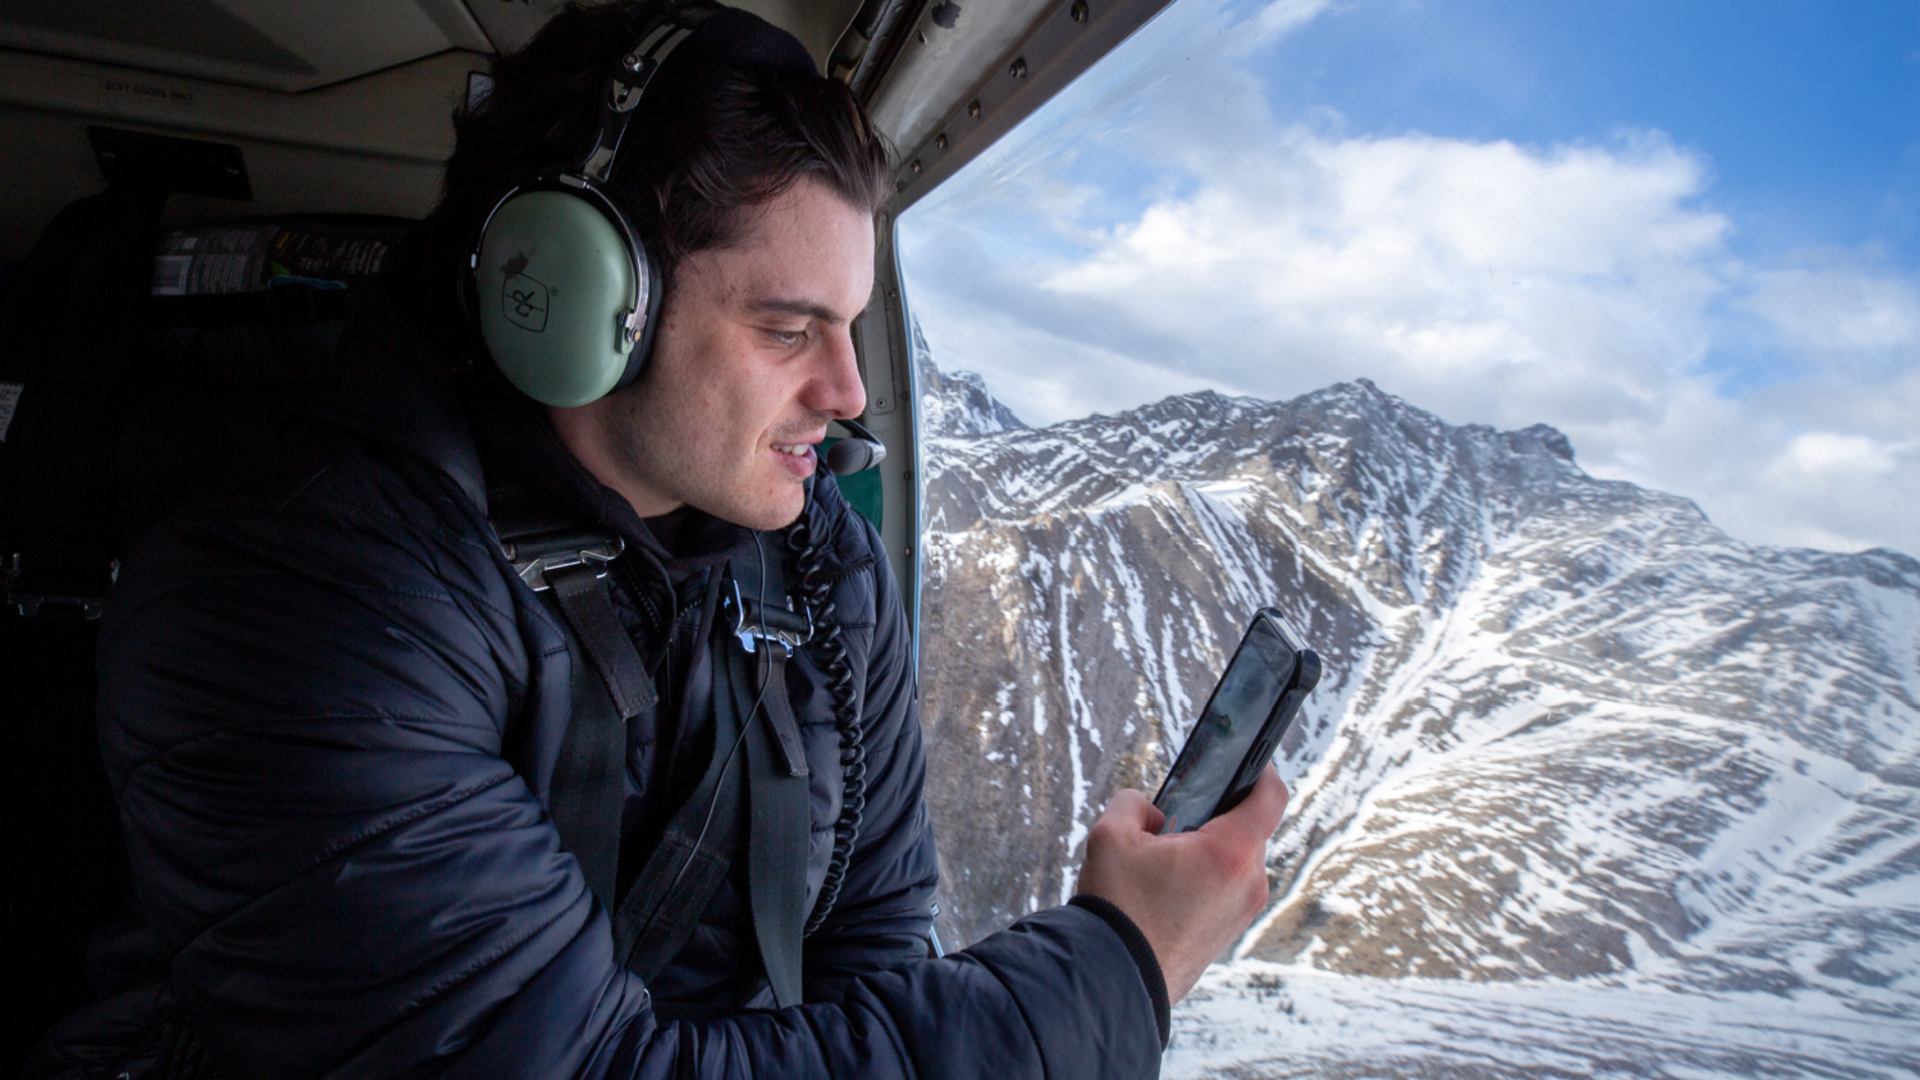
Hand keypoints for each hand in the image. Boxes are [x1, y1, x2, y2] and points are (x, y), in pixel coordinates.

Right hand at [1076, 768, 1288, 1003]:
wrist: (1115, 980)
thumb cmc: (1118, 910)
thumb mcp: (1111, 835)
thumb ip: (1134, 804)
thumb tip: (1152, 811)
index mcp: (1230, 853)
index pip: (1270, 797)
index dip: (1261, 771)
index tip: (1248, 760)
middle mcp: (1248, 883)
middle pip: (1248, 830)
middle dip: (1216, 816)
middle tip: (1177, 818)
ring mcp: (1242, 912)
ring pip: (1235, 862)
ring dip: (1207, 850)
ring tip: (1163, 861)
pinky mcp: (1229, 933)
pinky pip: (1226, 890)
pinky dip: (1205, 878)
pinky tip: (1166, 887)